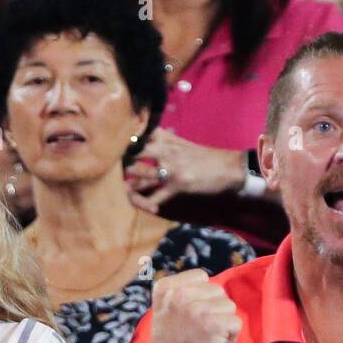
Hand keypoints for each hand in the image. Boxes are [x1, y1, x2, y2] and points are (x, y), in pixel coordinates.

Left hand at [125, 129, 246, 211]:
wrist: (228, 168)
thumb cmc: (206, 157)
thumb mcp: (183, 144)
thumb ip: (165, 140)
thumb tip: (151, 140)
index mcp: (167, 138)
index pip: (139, 134)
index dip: (125, 142)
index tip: (115, 148)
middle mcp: (166, 150)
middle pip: (135, 152)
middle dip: (122, 162)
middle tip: (113, 171)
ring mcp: (170, 167)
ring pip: (142, 174)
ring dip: (130, 184)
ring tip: (122, 190)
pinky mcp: (177, 184)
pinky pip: (156, 196)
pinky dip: (147, 203)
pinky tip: (143, 207)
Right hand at [147, 269, 241, 342]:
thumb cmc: (173, 342)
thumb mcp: (166, 309)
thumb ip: (184, 290)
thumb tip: (214, 283)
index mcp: (166, 288)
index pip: (201, 277)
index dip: (201, 297)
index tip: (189, 316)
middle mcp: (179, 296)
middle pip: (217, 291)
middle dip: (214, 310)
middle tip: (198, 330)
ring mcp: (196, 310)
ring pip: (229, 306)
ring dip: (223, 323)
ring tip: (205, 338)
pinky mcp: (213, 326)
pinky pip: (236, 322)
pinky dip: (230, 336)